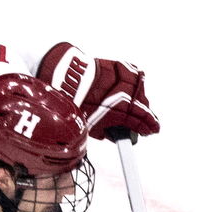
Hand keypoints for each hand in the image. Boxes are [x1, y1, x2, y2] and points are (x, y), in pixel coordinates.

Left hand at [38, 43, 159, 139]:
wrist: (69, 80)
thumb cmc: (78, 103)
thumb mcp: (92, 127)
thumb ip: (108, 132)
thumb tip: (115, 135)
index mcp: (120, 112)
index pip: (141, 122)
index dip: (148, 127)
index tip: (151, 130)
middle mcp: (125, 96)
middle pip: (143, 107)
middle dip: (147, 116)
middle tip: (148, 121)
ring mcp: (125, 80)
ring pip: (142, 91)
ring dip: (142, 99)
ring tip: (139, 104)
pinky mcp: (121, 66)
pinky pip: (136, 74)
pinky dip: (136, 81)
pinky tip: (133, 86)